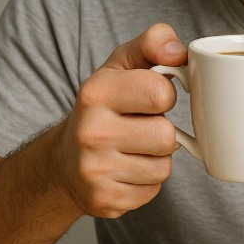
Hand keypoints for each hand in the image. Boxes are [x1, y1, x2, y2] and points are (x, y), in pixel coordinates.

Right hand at [55, 23, 186, 217]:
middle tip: (139, 127)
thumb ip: (154, 43)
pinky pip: (153, 190)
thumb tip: (180, 51)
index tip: (150, 98)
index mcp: (96, 93)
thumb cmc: (104, 107)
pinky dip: (145, 181)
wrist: (64, 162)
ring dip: (155, 158)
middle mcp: (91, 132)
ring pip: (163, 166)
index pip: (160, 93)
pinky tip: (125, 170)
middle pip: (166, 136)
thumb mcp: (122, 65)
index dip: (165, 96)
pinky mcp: (104, 200)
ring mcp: (95, 170)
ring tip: (132, 149)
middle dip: (161, 131)